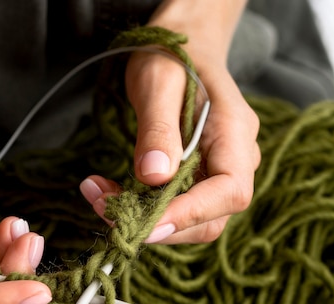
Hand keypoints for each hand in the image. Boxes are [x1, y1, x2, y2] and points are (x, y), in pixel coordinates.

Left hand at [80, 4, 259, 243]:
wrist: (179, 48)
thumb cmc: (171, 57)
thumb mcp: (157, 84)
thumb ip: (158, 130)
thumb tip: (154, 177)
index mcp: (235, 133)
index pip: (229, 191)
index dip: (189, 215)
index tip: (145, 225)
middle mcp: (234, 160)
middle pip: (209, 217)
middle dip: (156, 223)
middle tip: (103, 207)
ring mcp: (216, 172)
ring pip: (189, 220)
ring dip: (142, 218)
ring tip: (97, 196)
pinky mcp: (195, 178)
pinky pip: (173, 206)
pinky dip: (139, 207)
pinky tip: (106, 191)